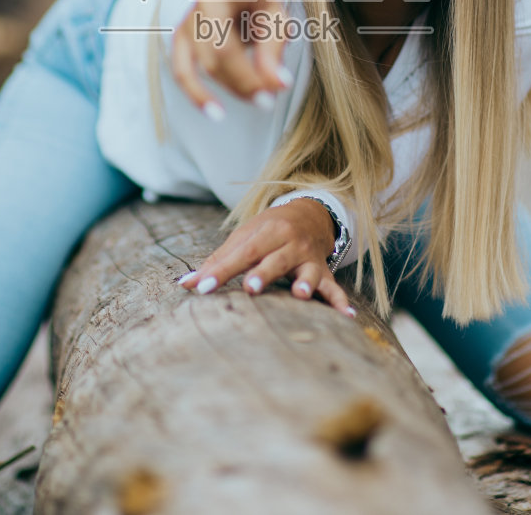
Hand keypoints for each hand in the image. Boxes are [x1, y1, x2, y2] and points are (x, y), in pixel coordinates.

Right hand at [169, 0, 292, 116]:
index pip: (227, 45)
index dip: (248, 73)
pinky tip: (216, 112)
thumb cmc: (259, 1)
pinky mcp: (181, 41)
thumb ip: (273, 49)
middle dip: (243, 84)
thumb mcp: (275, 16)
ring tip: (259, 99)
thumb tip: (279, 84)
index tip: (277, 90)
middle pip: (214, 59)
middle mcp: (196, 7)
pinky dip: (197, 94)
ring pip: (201, 69)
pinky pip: (182, 73)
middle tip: (269, 100)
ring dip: (232, 88)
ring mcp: (185, 24)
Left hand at [176, 199, 356, 316]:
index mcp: (267, 232)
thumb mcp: (243, 238)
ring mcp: (309, 259)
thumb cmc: (267, 231)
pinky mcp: (323, 273)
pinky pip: (333, 288)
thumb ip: (217, 262)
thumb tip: (184, 284)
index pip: (242, 252)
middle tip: (250, 288)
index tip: (202, 288)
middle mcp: (290, 244)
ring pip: (307, 272)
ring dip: (305, 283)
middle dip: (263, 273)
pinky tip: (346, 315)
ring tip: (300, 295)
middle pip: (275, 259)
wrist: (309, 214)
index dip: (222, 270)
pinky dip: (339, 301)